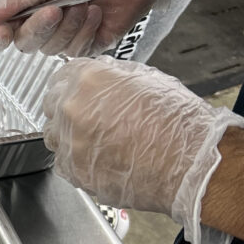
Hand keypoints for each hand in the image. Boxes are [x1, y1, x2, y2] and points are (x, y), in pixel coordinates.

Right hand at [0, 0, 173, 56]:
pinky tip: (96, 13)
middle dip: (41, 27)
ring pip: (52, 48)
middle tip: (56, 9)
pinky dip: (86, 30)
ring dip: (69, 26)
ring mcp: (65, 35)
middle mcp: (43, 23)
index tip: (2, 34)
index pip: (2, 30)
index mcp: (28, 4)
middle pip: (25, 43)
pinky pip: (76, 50)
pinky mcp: (87, 44)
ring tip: (85, 4)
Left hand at [43, 56, 243, 243]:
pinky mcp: (73, 170)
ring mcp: (70, 141)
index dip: (72, 85)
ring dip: (69, 136)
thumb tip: (98, 72)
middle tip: (91, 119)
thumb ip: (111, 74)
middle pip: (52, 105)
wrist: (190, 162)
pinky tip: (101, 159)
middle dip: (68, 109)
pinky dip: (76, 161)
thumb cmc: (177, 122)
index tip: (77, 92)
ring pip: (54, 135)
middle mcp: (72, 108)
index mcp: (89, 80)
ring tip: (99, 141)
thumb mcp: (146, 78)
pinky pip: (63, 162)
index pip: (61, 76)